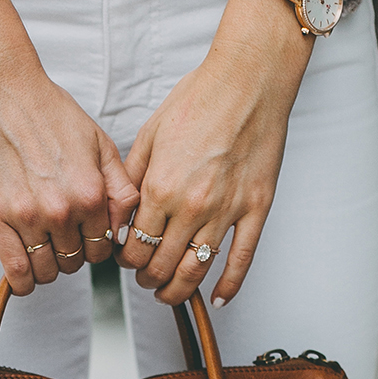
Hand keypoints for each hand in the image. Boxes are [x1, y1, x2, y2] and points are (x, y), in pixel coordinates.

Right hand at [0, 58, 139, 293]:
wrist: (3, 95)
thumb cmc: (51, 114)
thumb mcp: (101, 145)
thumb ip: (121, 190)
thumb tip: (125, 230)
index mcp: (90, 194)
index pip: (101, 249)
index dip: (94, 246)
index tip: (84, 236)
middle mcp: (60, 210)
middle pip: (75, 263)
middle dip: (72, 254)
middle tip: (62, 235)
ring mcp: (25, 217)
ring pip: (47, 271)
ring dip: (48, 266)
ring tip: (43, 245)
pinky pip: (15, 271)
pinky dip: (24, 281)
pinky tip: (26, 273)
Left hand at [118, 0, 311, 306]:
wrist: (248, 80)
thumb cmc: (200, 99)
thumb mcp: (150, 134)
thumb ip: (133, 178)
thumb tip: (121, 214)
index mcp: (161, 188)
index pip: (135, 247)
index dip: (126, 260)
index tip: (126, 259)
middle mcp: (192, 206)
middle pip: (162, 266)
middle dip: (147, 278)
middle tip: (145, 277)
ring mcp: (227, 210)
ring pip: (196, 271)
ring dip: (178, 290)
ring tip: (169, 292)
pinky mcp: (256, 209)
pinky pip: (241, 259)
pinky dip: (228, 285)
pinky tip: (216, 297)